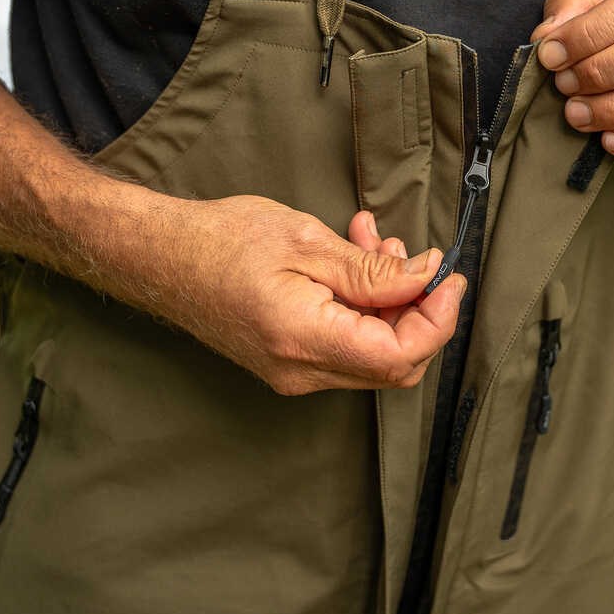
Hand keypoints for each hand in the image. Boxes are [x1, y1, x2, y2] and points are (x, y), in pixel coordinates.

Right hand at [163, 196, 464, 395]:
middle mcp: (302, 371)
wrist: (164, 258)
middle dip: (418, 309)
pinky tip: (355, 260)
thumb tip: (425, 277)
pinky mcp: (289, 362)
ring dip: (390, 301)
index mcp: (305, 340)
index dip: (437, 320)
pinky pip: (346, 345)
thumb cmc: (223, 241)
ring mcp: (294, 372)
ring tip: (375, 241)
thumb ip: (373, 270)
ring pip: (372, 353)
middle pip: (394, 363)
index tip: (449, 278)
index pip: (399, 356)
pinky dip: (363, 307)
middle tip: (417, 256)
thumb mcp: (307, 242)